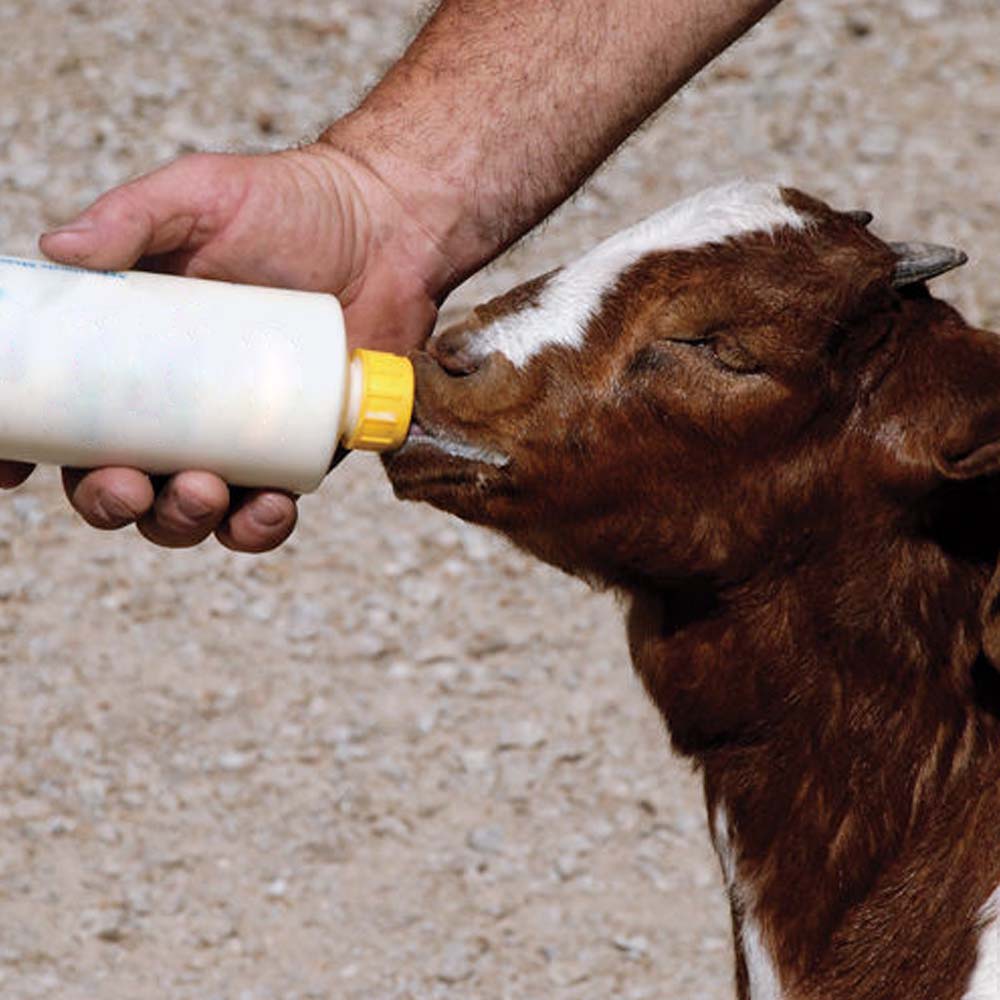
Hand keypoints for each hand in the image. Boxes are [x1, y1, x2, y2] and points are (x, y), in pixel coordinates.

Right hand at [8, 143, 453, 550]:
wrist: (385, 227)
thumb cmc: (288, 207)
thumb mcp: (198, 197)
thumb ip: (130, 218)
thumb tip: (56, 250)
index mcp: (133, 355)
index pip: (64, 416)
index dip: (27, 451)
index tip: (10, 467)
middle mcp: (178, 407)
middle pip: (118, 481)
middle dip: (110, 501)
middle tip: (127, 484)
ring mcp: (237, 436)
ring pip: (188, 512)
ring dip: (181, 522)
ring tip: (204, 490)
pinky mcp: (297, 452)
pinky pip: (267, 513)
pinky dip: (259, 527)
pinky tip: (269, 507)